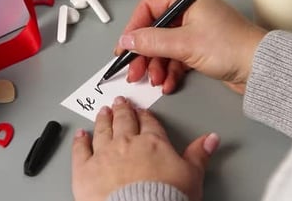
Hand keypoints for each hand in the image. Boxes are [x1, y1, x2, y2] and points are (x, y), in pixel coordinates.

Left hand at [71, 96, 218, 200]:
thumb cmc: (167, 199)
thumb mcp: (192, 176)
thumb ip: (199, 154)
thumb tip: (211, 138)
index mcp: (152, 143)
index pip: (149, 124)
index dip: (145, 116)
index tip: (142, 111)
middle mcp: (126, 144)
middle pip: (124, 121)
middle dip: (122, 110)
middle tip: (119, 102)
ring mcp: (103, 155)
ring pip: (102, 130)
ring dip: (103, 119)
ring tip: (103, 111)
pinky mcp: (85, 170)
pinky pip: (80, 150)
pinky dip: (80, 141)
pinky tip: (80, 134)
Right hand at [116, 0, 266, 93]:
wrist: (261, 69)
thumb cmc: (231, 47)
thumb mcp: (184, 43)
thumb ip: (151, 41)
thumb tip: (127, 41)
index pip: (149, 8)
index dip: (134, 29)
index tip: (124, 48)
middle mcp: (190, 11)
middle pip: (155, 31)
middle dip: (145, 54)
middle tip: (135, 72)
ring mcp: (195, 31)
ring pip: (165, 47)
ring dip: (157, 66)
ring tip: (155, 81)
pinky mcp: (201, 48)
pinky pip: (177, 58)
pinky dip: (170, 71)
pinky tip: (168, 83)